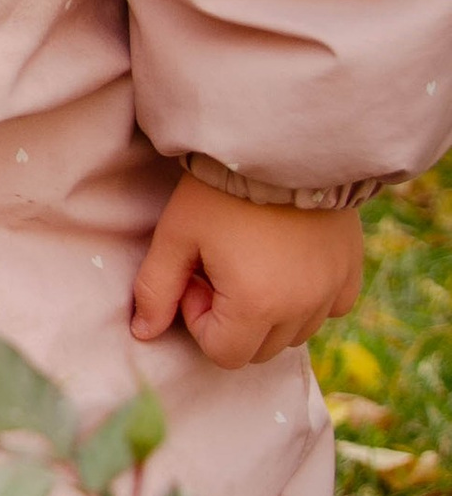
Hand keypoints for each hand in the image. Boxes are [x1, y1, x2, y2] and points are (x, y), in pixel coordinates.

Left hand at [129, 172, 365, 370]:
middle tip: (221, 268)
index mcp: (257, 305)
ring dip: (269, 313)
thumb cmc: (219, 189)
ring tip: (252, 261)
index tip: (198, 275)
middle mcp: (302, 307)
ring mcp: (332, 290)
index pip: (223, 353)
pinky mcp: (351, 271)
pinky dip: (308, 299)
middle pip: (259, 350)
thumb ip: (155, 289)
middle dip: (232, 320)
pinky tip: (288, 263)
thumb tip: (144, 334)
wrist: (278, 143)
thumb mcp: (176, 235)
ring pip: (295, 334)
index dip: (199, 319)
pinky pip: (330, 309)